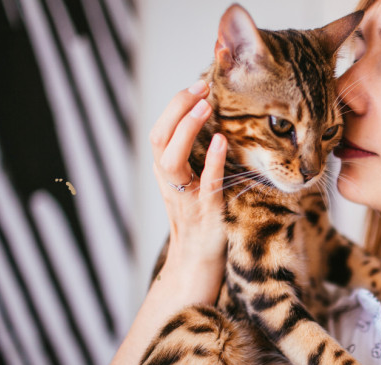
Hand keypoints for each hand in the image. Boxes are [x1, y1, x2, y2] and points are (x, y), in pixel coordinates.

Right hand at [149, 80, 227, 301]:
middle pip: (159, 138)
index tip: (197, 85)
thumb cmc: (200, 220)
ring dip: (187, 130)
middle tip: (200, 87)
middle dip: (176, 108)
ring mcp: (185, 197)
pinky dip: (212, 161)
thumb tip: (212, 125)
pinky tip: (222, 141)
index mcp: (166, 172)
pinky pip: (205, 184)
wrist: (197, 263)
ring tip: (205, 106)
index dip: (175, 106)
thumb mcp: (192, 184)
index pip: (160, 131)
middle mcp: (169, 182)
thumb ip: (195, 158)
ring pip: (171, 159)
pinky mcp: (206, 212)